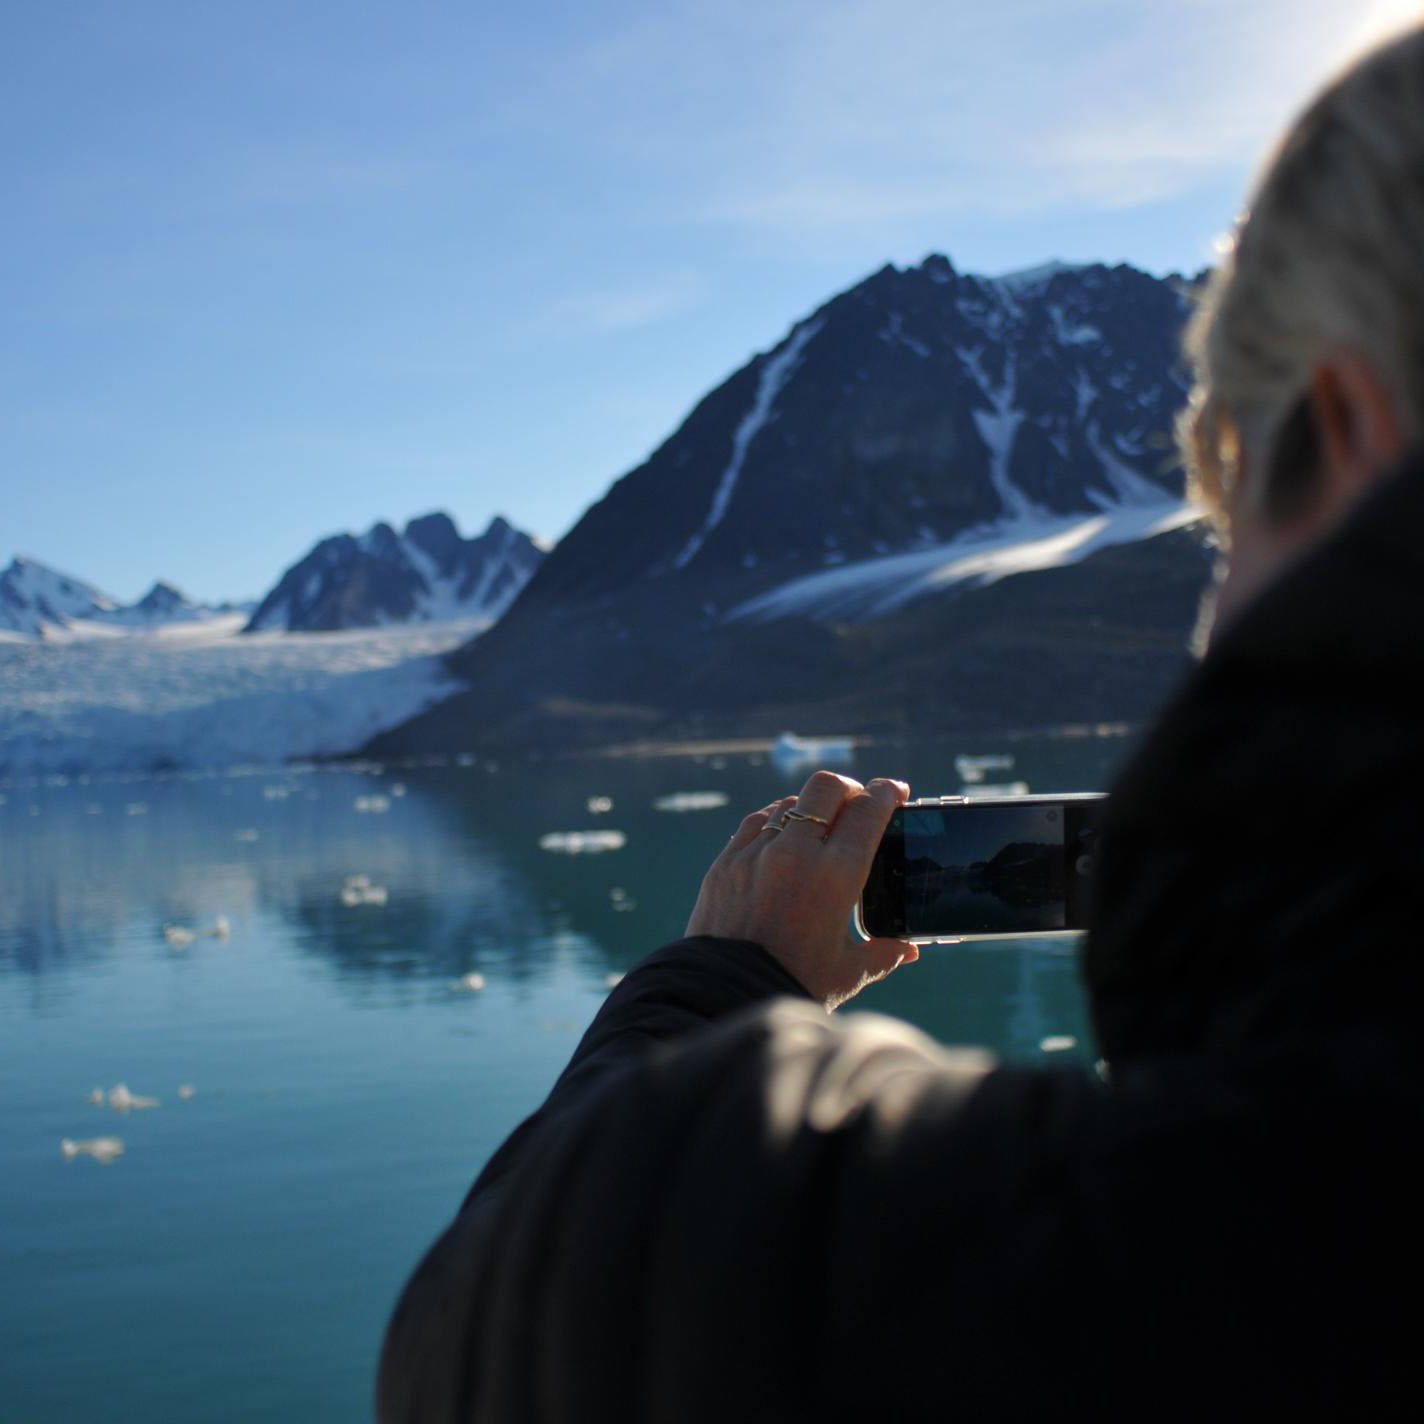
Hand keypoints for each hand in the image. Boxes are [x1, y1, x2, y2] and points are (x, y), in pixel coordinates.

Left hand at [685, 770, 918, 1009]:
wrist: (723, 997)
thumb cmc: (793, 985)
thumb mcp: (849, 972)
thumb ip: (884, 953)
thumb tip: (909, 951)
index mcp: (836, 876)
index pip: (868, 810)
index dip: (887, 793)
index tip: (897, 791)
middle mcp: (796, 853)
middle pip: (828, 788)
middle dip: (851, 788)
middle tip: (860, 802)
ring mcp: (756, 852)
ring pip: (791, 802)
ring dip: (812, 807)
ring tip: (821, 826)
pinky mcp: (726, 861)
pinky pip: (756, 822)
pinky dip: (776, 820)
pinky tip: (783, 834)